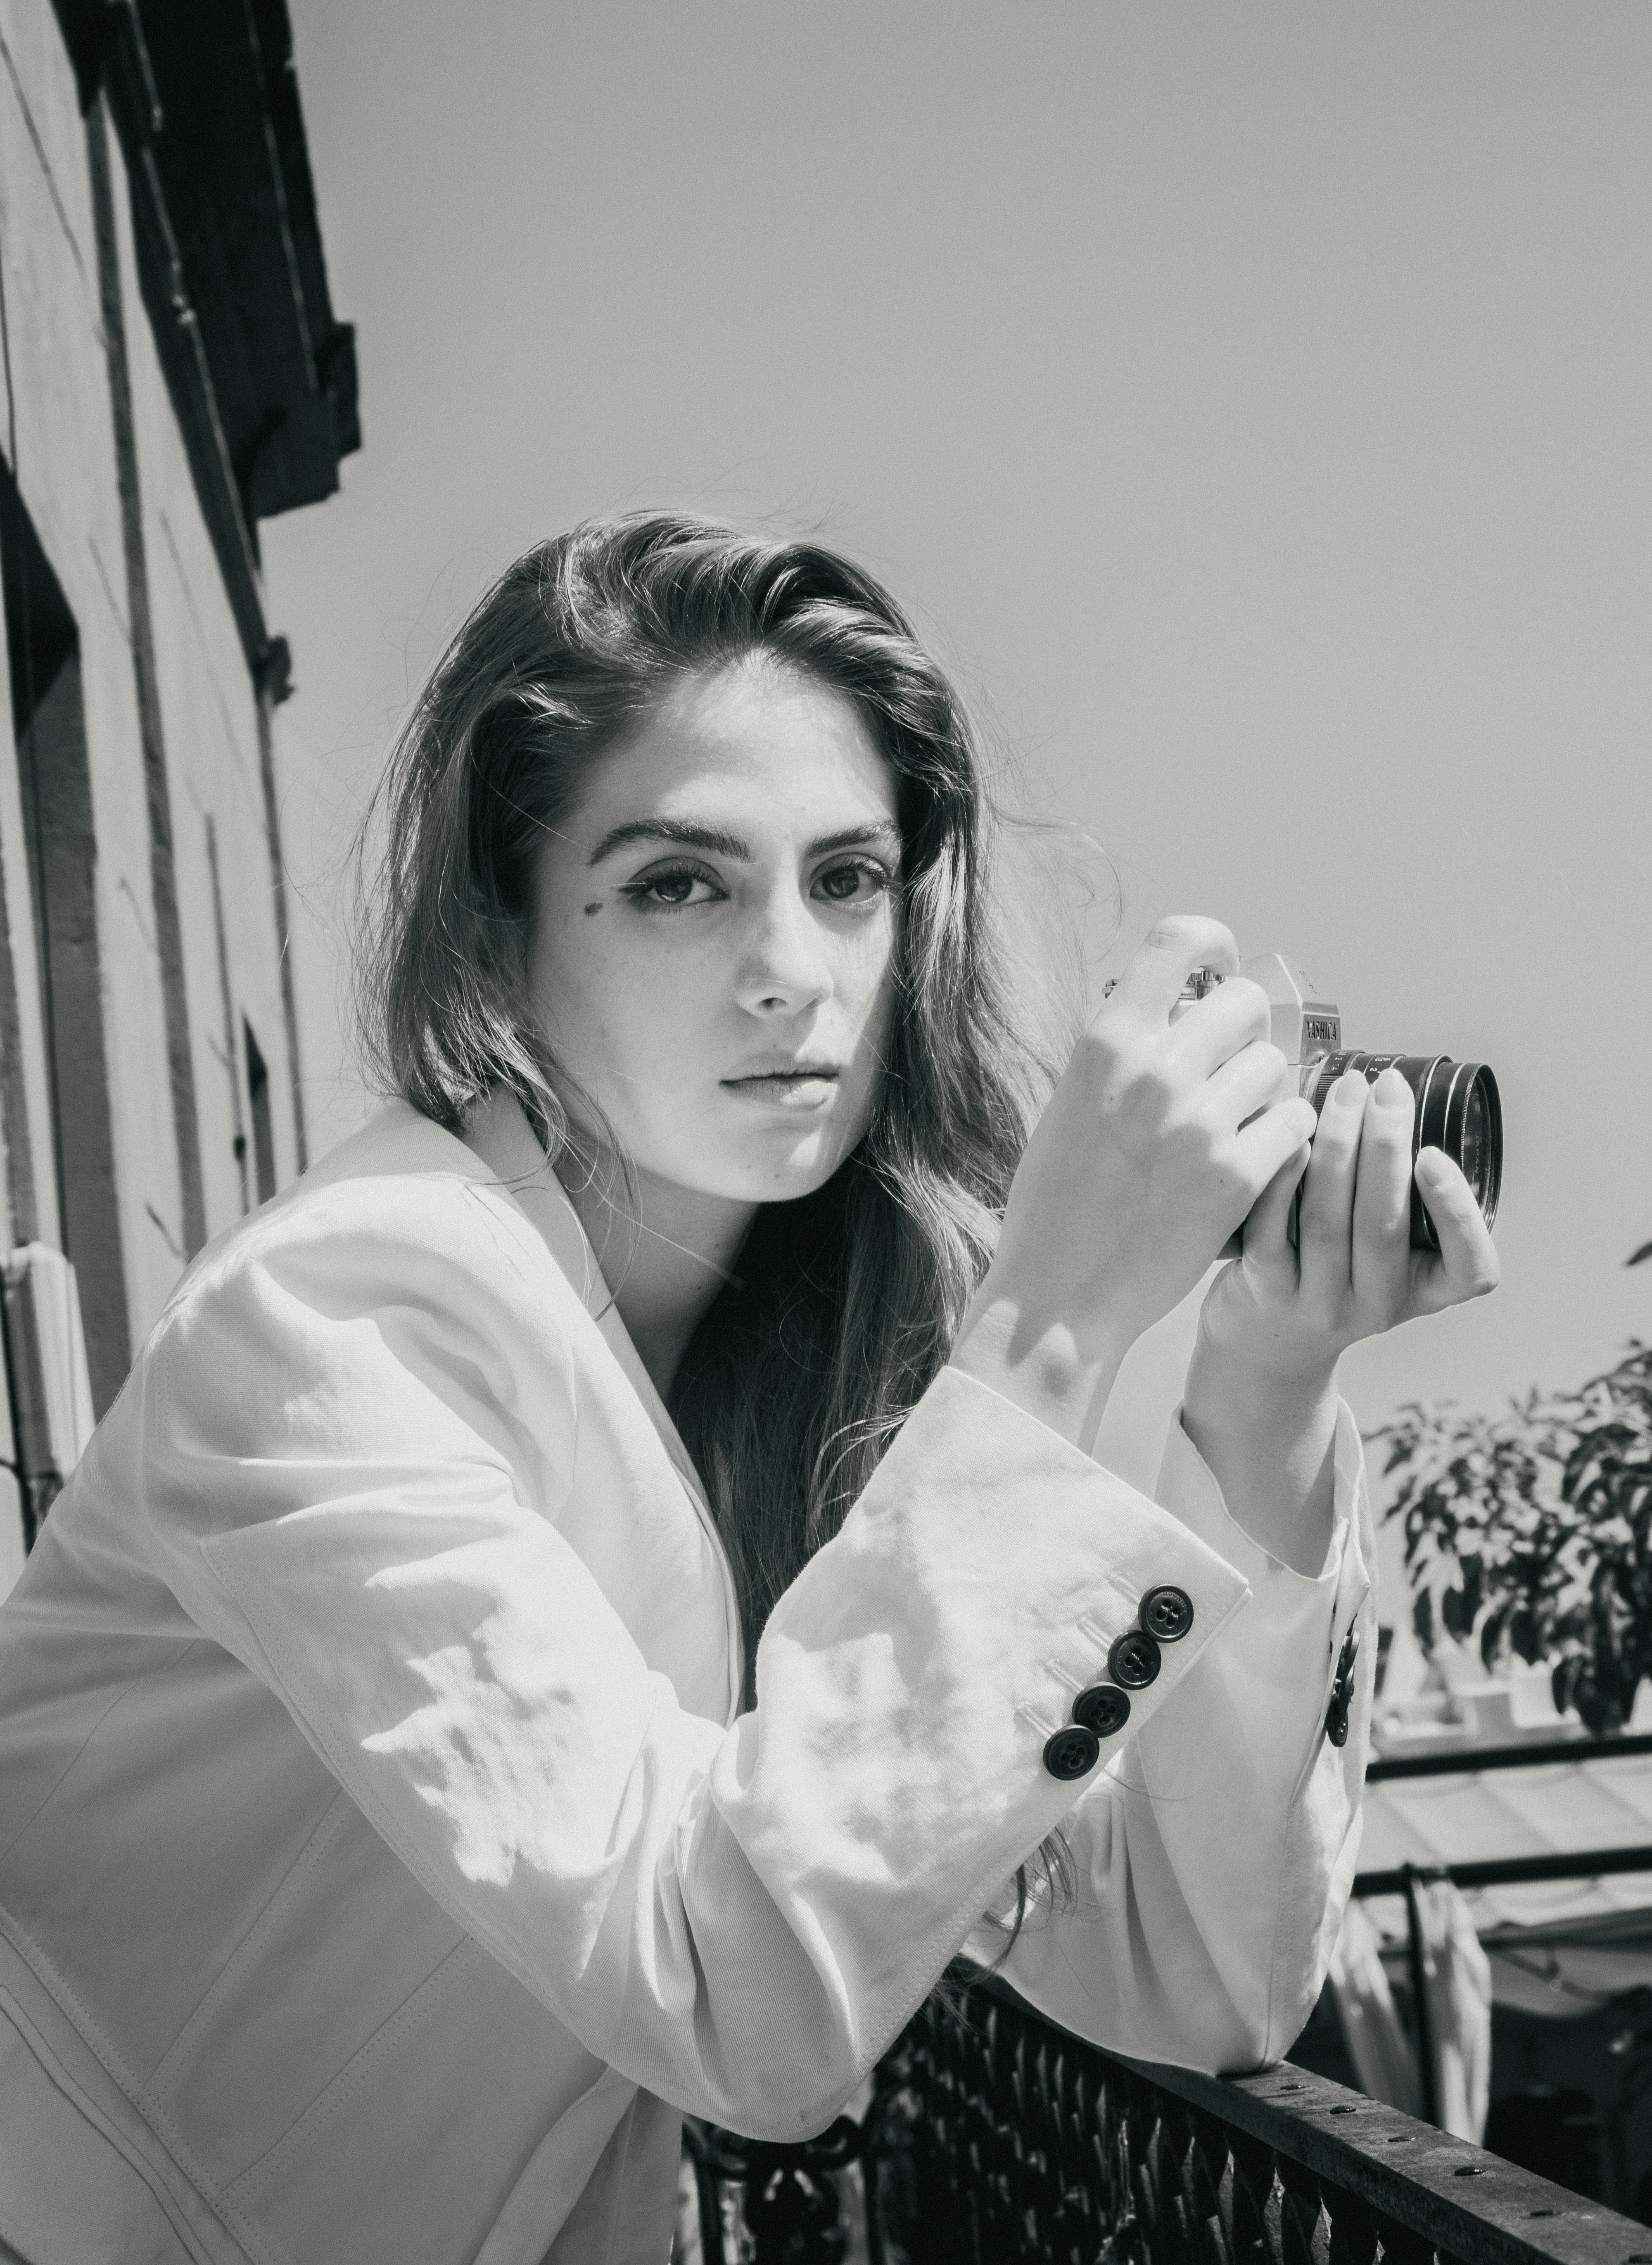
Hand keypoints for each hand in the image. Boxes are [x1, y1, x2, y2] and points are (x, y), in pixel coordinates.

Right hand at [953, 915, 1318, 1446]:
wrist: (1056, 1297)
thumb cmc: (1058, 1203)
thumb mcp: (1070, 1101)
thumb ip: (1124, 1052)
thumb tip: (1185, 1007)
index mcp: (1105, 1041)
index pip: (1181, 941)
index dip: (1214, 945)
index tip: (1221, 968)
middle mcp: (1153, 1070)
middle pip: (1246, 1004)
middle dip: (1246, 1033)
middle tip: (1230, 1071)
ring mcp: (1197, 1123)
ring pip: (1276, 1067)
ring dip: (1266, 1094)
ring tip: (1234, 1129)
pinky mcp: (1235, 1176)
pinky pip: (1296, 1124)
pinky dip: (1284, 1140)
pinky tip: (1255, 1161)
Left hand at [1198, 1062, 1501, 1386]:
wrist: (1269, 1341)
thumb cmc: (1340, 1270)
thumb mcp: (1390, 1253)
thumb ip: (1406, 1197)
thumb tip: (1401, 1096)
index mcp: (1425, 1292)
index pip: (1469, 1270)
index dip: (1457, 1213)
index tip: (1434, 1155)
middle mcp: (1377, 1305)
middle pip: (1383, 1226)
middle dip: (1385, 1146)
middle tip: (1386, 1087)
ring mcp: (1319, 1303)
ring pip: (1327, 1222)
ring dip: (1336, 1147)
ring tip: (1345, 1091)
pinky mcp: (1266, 1290)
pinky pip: (1271, 1229)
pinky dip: (1282, 1178)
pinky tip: (1292, 1134)